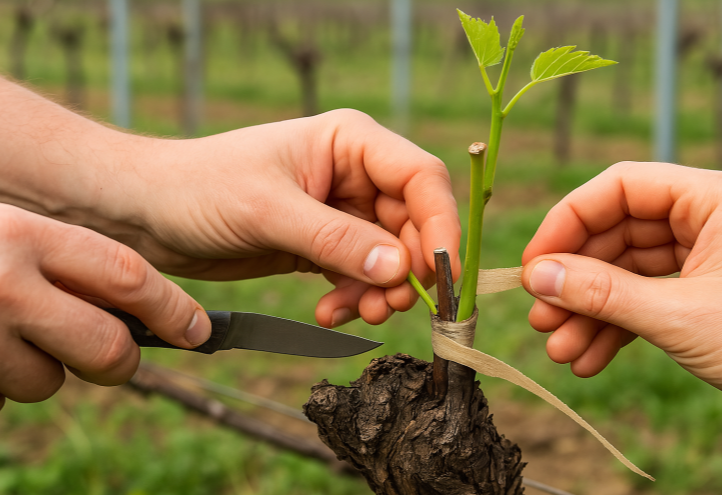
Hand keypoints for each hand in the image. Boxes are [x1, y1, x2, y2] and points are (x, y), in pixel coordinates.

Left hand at [0, 78, 459, 328]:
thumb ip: (336, 240)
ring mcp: (340, 211)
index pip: (422, 178)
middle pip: (413, 223)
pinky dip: (353, 297)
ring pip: (389, 256)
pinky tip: (327, 312)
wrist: (145, 215)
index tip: (438, 273)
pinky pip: (359, 274)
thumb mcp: (268, 211)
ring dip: (380, 290)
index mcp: (350, 142)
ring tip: (357, 314)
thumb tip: (401, 269)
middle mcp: (354, 174)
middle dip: (407, 268)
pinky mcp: (322, 244)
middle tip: (390, 306)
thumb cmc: (199, 189)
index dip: (441, 224)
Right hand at [0, 204, 210, 410]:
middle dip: (119, 361)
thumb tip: (141, 309)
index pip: (127, 276)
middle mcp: (5, 285)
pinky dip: (1, 380)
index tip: (196, 330)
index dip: (171, 309)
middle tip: (111, 355)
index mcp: (27, 236)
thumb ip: (64, 258)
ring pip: (46, 382)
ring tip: (9, 333)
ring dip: (40, 369)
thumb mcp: (13, 231)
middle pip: (107, 349)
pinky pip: (1, 398)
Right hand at [521, 162, 721, 436]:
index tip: (535, 264)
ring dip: (590, 310)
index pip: (619, 187)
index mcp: (714, 198)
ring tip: (560, 350)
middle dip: (576, 280)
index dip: (568, 222)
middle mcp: (708, 217)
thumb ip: (604, 294)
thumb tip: (538, 277)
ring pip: (626, 271)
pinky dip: (616, 326)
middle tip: (541, 318)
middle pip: (617, 232)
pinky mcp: (703, 290)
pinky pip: (645, 297)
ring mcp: (705, 254)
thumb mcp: (680, 317)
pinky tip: (590, 358)